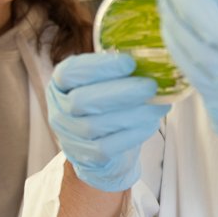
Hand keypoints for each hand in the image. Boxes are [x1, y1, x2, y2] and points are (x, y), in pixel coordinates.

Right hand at [46, 53, 171, 191]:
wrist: (103, 144)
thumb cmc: (109, 103)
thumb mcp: (108, 81)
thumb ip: (122, 70)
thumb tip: (153, 60)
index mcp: (62, 83)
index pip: (71, 72)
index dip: (99, 67)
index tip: (129, 62)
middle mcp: (59, 109)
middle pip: (82, 101)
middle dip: (120, 92)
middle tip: (150, 86)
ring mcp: (69, 135)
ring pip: (96, 126)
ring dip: (132, 114)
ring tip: (158, 105)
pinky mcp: (85, 156)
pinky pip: (107, 147)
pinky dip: (132, 134)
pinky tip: (150, 123)